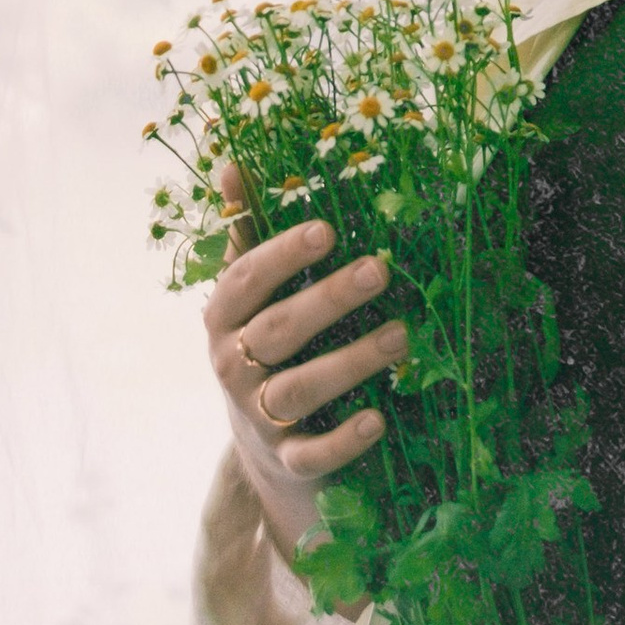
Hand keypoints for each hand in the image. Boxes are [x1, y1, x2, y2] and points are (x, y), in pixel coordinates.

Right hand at [202, 171, 404, 558]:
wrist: (263, 459)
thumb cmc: (264, 353)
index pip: (244, 282)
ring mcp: (259, 419)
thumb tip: (232, 161)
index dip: (281, 254)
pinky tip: (377, 419)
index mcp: (223, 320)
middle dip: (326, 300)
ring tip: (402, 336)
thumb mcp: (250, 298)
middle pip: (276, 332)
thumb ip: (245, 234)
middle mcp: (233, 368)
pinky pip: (311, 454)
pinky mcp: (288, 462)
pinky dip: (343, 439)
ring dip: (350, 362)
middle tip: (378, 270)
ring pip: (298, 390)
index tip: (326, 228)